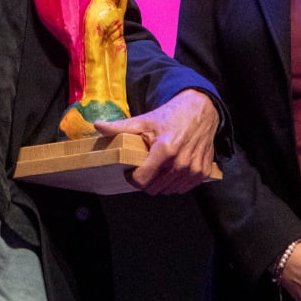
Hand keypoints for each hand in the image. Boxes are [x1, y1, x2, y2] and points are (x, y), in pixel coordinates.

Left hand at [95, 89, 218, 194]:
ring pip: (168, 190)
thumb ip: (120, 127)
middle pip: (154, 188)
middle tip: (147, 165)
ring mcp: (193, 169)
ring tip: (161, 165)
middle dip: (147, 180)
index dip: (132, 178)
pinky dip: (176, 182)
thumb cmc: (171, 116)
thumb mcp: (144, 121)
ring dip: (161, 182)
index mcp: (165, 150)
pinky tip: (173, 168)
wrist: (200, 110)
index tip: (131, 171)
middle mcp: (181, 162)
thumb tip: (97, 125)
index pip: (142, 180)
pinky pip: (183, 188)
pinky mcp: (203, 173)